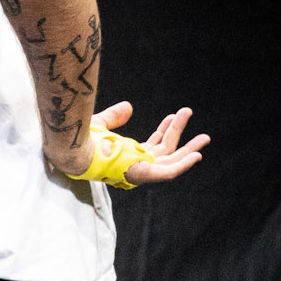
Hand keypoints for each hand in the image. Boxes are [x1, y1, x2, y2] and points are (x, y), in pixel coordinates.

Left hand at [69, 100, 209, 184]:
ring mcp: (140, 171)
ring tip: (205, 137)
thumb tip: (128, 106)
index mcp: (126, 155)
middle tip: (190, 117)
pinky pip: (170, 172)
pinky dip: (184, 164)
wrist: (75, 149)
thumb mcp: (101, 124)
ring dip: (188, 149)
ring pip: (171, 160)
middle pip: (164, 151)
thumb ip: (114, 116)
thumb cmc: (81, 142)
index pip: (151, 145)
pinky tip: (198, 154)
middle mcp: (135, 165)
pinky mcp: (145, 174)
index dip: (164, 130)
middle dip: (179, 134)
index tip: (172, 116)